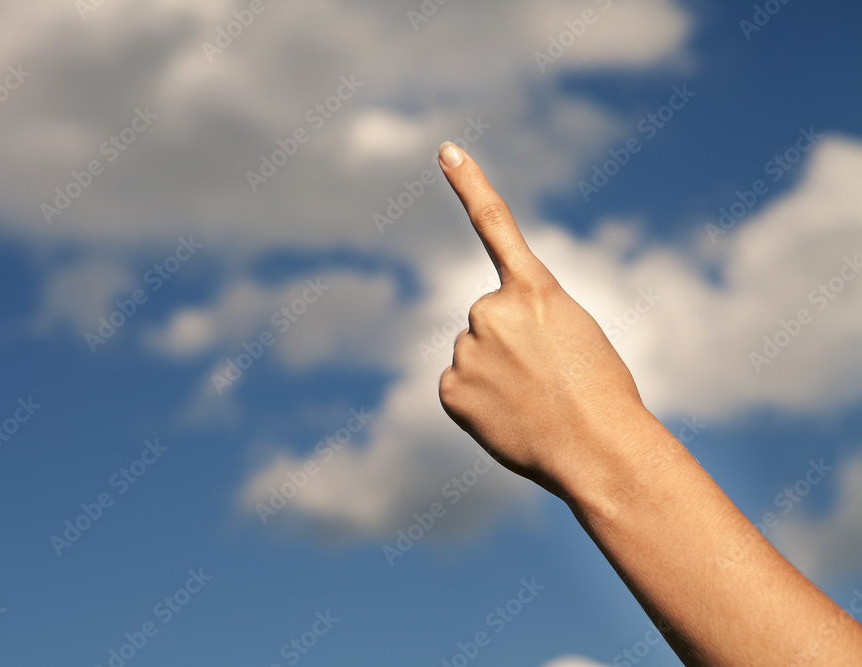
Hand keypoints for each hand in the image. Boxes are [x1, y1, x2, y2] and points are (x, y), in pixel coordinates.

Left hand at [436, 141, 653, 496]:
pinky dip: (478, 402)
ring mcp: (467, 349)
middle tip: (545, 378)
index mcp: (533, 290)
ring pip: (474, 355)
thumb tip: (481, 346)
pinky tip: (507, 418)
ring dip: (496, 375)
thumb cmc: (601, 394)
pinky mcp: (450, 388)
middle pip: (487, 320)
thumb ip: (527, 323)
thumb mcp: (575, 336)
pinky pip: (458, 387)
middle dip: (508, 345)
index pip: (494, 224)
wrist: (599, 450)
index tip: (445, 150)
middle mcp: (490, 310)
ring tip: (532, 402)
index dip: (469, 184)